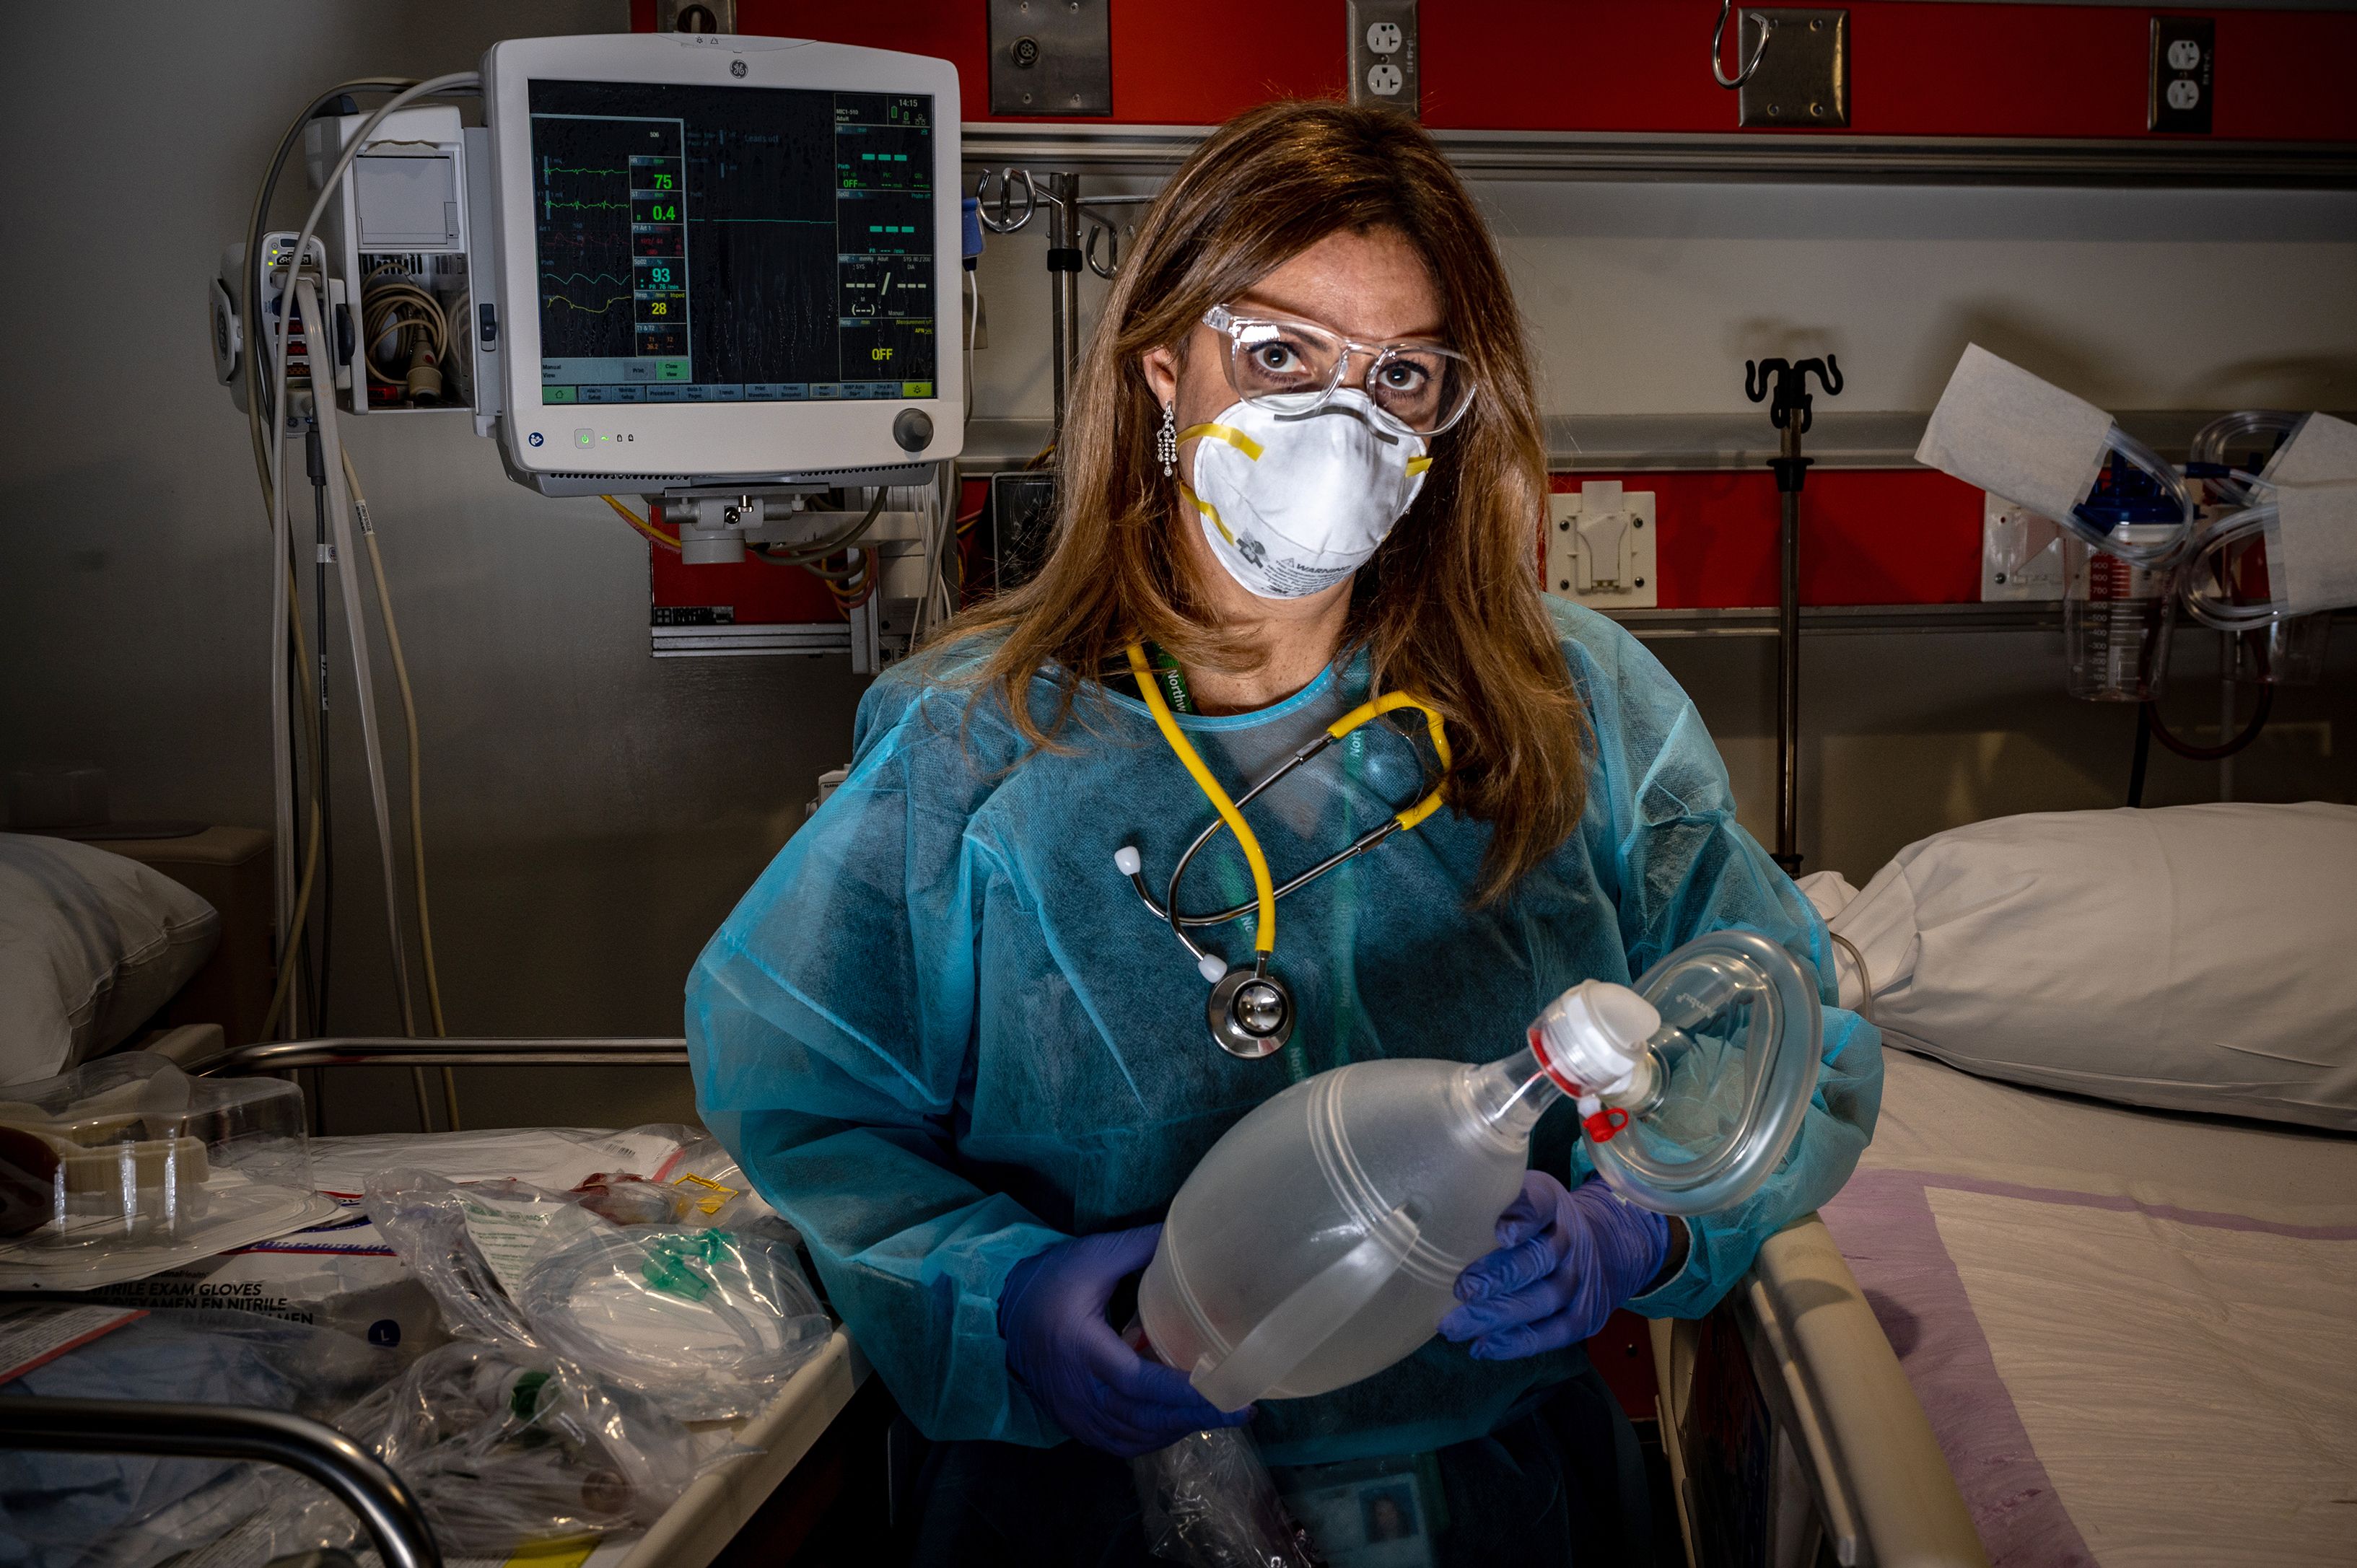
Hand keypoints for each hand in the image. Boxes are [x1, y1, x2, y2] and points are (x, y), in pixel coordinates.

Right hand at [998, 1224, 1252, 1456]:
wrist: (1001, 1312)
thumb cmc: (1049, 1280)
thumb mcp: (1092, 1255)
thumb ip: (1139, 1248)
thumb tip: (1189, 1239)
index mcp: (1083, 1348)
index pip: (1138, 1382)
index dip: (1182, 1392)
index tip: (1223, 1389)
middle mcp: (1078, 1390)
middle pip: (1143, 1417)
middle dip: (1194, 1416)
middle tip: (1240, 1410)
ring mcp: (1074, 1413)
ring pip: (1133, 1436)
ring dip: (1177, 1429)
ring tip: (1218, 1415)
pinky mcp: (1073, 1422)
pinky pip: (1118, 1443)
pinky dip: (1152, 1439)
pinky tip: (1177, 1424)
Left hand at [1438, 1172, 1668, 1359]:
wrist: (1602, 1246)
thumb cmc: (1536, 1223)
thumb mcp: (1519, 1196)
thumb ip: (1486, 1201)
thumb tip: (1432, 1211)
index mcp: (1550, 1203)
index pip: (1539, 1205)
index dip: (1521, 1219)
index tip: (1499, 1233)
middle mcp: (1570, 1240)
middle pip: (1539, 1258)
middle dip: (1499, 1277)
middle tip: (1462, 1289)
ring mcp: (1579, 1280)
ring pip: (1543, 1299)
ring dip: (1497, 1316)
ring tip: (1455, 1327)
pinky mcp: (1582, 1316)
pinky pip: (1551, 1333)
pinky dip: (1516, 1342)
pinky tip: (1482, 1346)